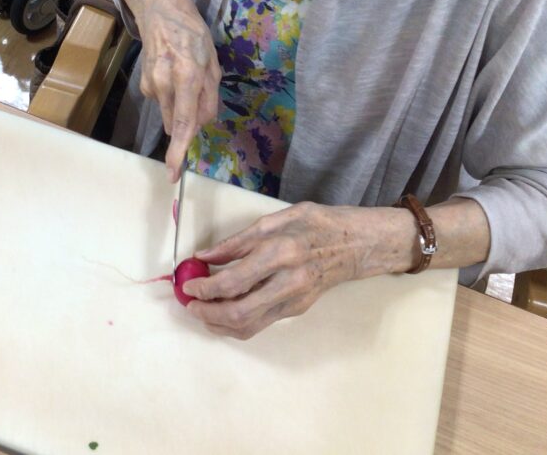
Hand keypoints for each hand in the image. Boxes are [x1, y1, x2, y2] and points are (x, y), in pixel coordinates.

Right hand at [121, 0, 220, 180]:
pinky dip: (173, 95)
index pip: (184, 123)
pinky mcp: (144, 84)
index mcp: (187, 76)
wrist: (157, 8)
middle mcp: (165, 83)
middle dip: (191, 122)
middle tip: (201, 93)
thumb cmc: (191, 31)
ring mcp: (151, 84)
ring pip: (172, 114)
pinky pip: (164, 102)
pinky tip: (174, 70)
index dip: (179, 151)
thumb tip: (202, 125)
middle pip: (178, 124)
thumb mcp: (212, 61)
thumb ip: (209, 96)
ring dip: (182, 106)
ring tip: (187, 76)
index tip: (173, 173)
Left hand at [181, 202, 413, 339]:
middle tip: (190, 305)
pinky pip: (261, 324)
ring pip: (249, 326)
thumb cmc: (316, 223)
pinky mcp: (297, 310)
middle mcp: (287, 282)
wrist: (357, 244)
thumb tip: (205, 256)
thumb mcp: (275, 219)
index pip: (233, 281)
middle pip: (239, 313)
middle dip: (207, 314)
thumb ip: (238, 241)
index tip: (189, 286)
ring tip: (202, 312)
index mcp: (280, 253)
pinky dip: (236, 322)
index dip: (205, 288)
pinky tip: (223, 311)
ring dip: (219, 325)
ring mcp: (294, 301)